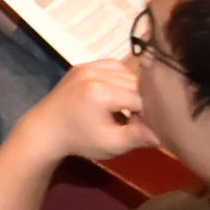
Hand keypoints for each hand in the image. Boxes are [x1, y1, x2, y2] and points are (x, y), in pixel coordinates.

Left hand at [28, 57, 159, 160]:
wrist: (47, 129)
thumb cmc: (80, 139)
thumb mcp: (111, 144)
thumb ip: (137, 137)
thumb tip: (163, 135)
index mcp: (101, 91)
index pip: (140, 98)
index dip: (145, 114)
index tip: (140, 126)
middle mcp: (94, 72)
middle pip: (134, 82)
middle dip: (140, 100)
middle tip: (134, 118)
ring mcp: (87, 66)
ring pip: (126, 71)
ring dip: (132, 87)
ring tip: (126, 106)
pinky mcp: (82, 65)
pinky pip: (111, 65)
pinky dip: (120, 77)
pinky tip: (118, 92)